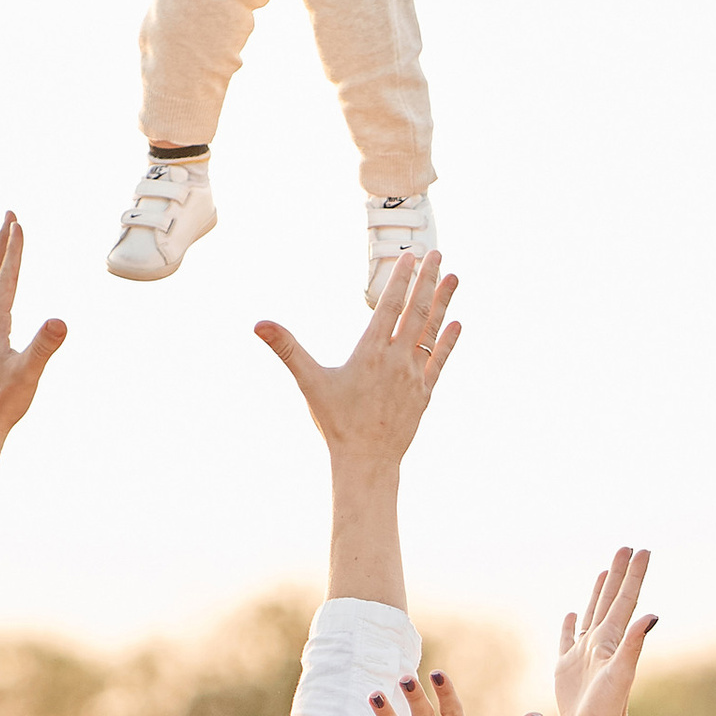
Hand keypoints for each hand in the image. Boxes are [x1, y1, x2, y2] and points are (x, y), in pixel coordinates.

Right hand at [254, 250, 458, 470]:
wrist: (367, 462)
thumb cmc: (336, 423)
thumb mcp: (309, 383)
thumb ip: (287, 349)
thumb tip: (259, 324)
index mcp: (370, 352)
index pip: (389, 306)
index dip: (401, 279)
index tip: (411, 257)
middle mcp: (397, 360)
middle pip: (416, 311)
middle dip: (427, 280)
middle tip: (437, 254)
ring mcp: (414, 376)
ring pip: (433, 331)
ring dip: (443, 302)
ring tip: (453, 277)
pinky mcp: (424, 393)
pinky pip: (440, 361)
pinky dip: (448, 341)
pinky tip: (457, 323)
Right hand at [556, 546, 656, 715]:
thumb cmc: (608, 706)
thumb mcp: (622, 673)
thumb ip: (634, 644)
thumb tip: (652, 616)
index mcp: (613, 639)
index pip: (626, 599)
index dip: (633, 575)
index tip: (641, 550)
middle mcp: (601, 642)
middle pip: (610, 600)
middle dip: (618, 574)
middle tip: (625, 548)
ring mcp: (584, 653)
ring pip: (592, 614)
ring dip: (599, 593)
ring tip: (604, 572)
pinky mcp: (567, 666)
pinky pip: (568, 638)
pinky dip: (571, 624)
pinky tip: (573, 614)